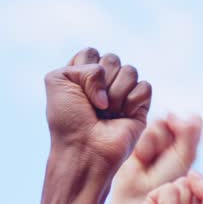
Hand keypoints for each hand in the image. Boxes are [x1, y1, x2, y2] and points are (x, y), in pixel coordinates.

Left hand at [45, 47, 150, 173]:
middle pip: (112, 58)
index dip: (85, 68)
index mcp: (82, 76)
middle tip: (94, 105)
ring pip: (130, 70)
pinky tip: (123, 116)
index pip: (91, 53)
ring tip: (108, 114)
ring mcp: (123, 94)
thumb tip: (108, 82)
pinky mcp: (140, 106)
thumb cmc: (68, 121)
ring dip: (116, 93)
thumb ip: (81, 64)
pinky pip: (144, 87)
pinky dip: (132, 101)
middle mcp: (104, 83)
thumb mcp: (57, 80)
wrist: (84, 151)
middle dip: (101, 81)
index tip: (76, 90)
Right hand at [113, 113, 201, 201]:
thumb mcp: (184, 156)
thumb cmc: (166, 181)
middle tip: (166, 157)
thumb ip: (187, 130)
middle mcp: (176, 140)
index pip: (193, 121)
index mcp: (191, 144)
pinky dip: (146, 144)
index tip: (180, 149)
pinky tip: (143, 157)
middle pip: (176, 120)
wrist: (140, 193)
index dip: (185, 129)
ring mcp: (158, 141)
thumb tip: (172, 113)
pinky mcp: (143, 141)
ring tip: (153, 160)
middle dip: (170, 137)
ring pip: (161, 123)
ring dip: (157, 142)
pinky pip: (147, 131)